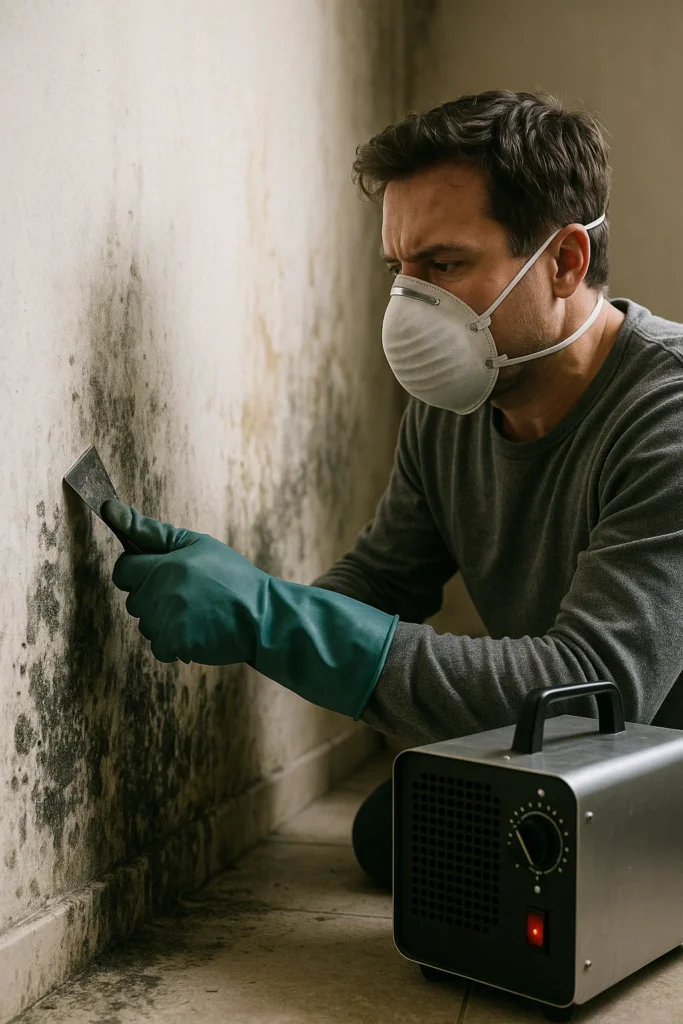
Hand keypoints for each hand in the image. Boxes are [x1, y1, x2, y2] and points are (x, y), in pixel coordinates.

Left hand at [103, 499, 264, 664]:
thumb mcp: (197, 544)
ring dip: (164, 621)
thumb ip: (150, 530)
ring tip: (198, 612)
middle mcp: (158, 594)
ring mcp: (165, 622)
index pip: (123, 570)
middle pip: (134, 599)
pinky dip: (175, 643)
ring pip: (146, 624)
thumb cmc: (232, 576)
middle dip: (153, 596)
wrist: (262, 615)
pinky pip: (159, 647)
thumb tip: (110, 508)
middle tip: (189, 593)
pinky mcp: (175, 645)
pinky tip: (198, 631)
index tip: (162, 573)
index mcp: (162, 566)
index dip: (139, 570)